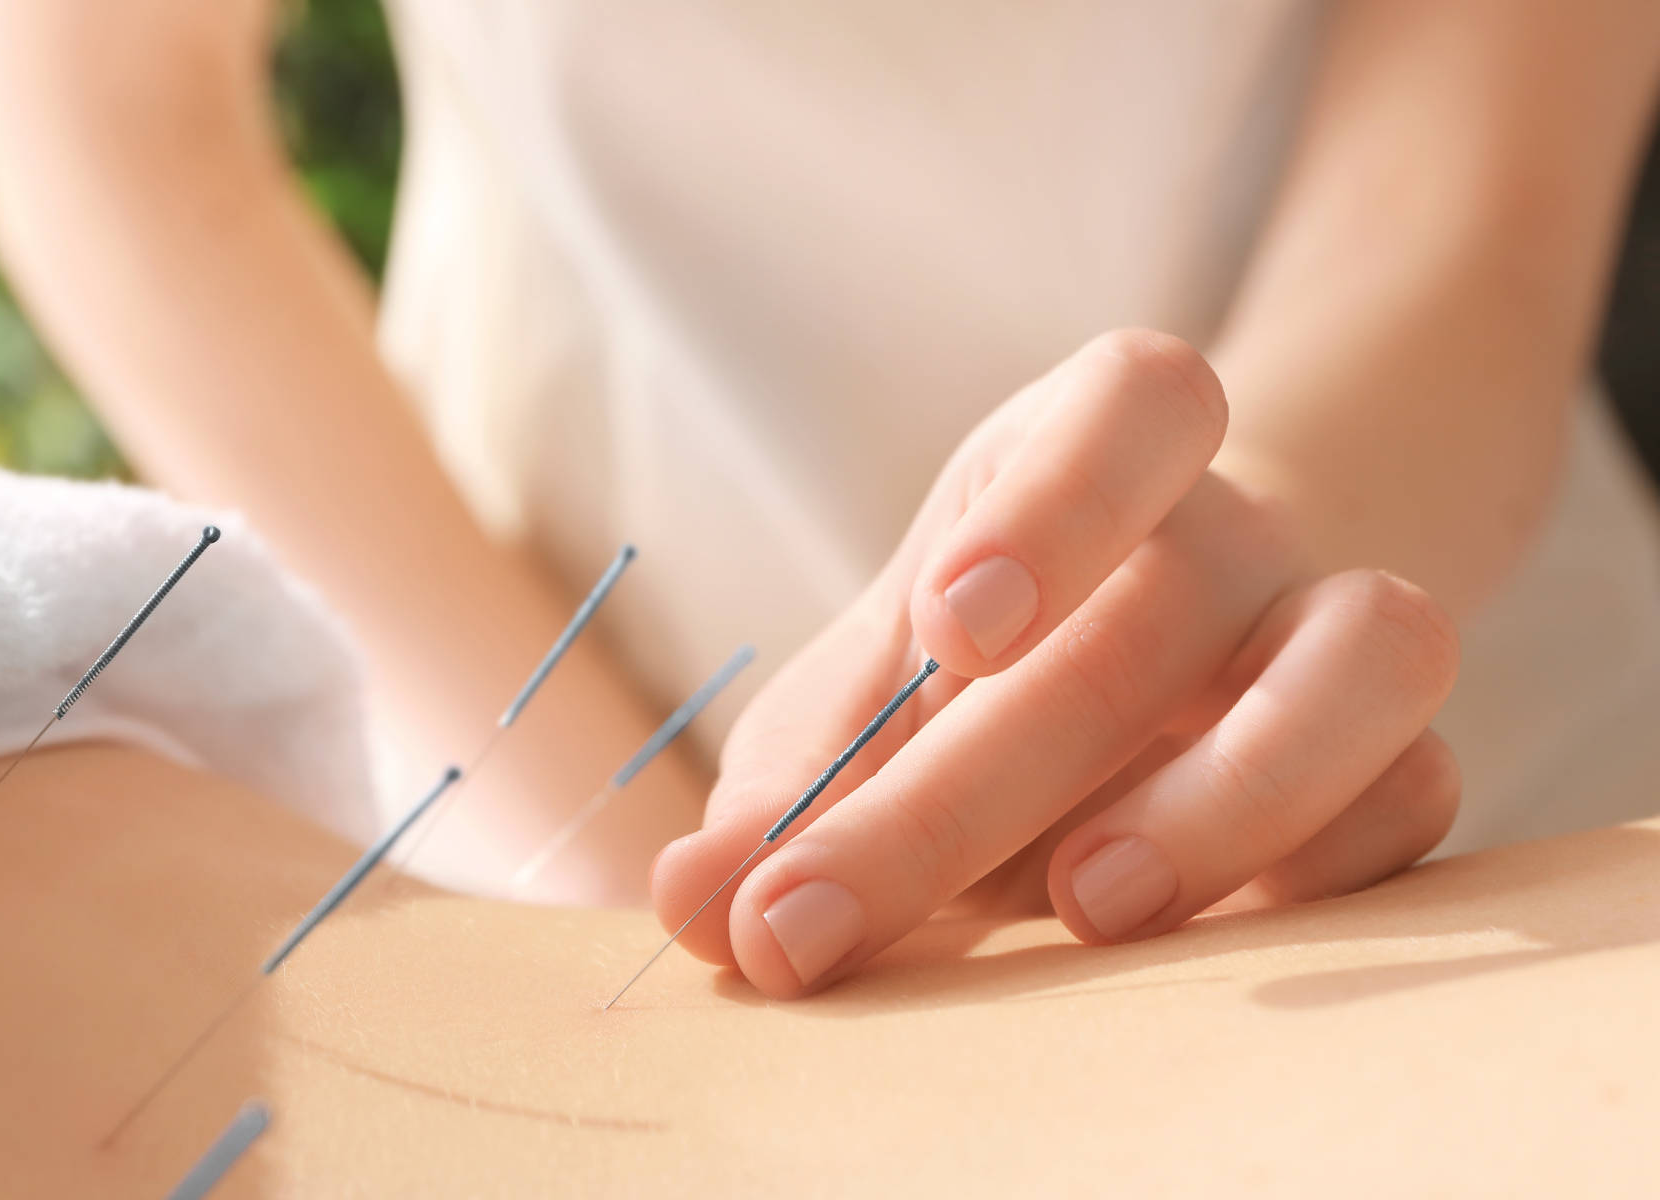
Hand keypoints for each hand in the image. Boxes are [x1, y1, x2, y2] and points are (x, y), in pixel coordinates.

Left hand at [651, 330, 1461, 997]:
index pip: (1139, 401)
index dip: (1059, 500)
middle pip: (1168, 599)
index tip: (948, 628)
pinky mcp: (1394, 750)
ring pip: (1369, 658)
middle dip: (977, 781)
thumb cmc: (978, 669)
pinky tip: (1188, 943)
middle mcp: (1230, 525)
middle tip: (822, 913)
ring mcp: (1332, 627)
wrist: (1163, 645)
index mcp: (1090, 452)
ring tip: (1085, 907)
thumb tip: (690, 902)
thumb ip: (790, 793)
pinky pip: (1414, 791)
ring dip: (1227, 797)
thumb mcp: (866, 701)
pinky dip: (1316, 869)